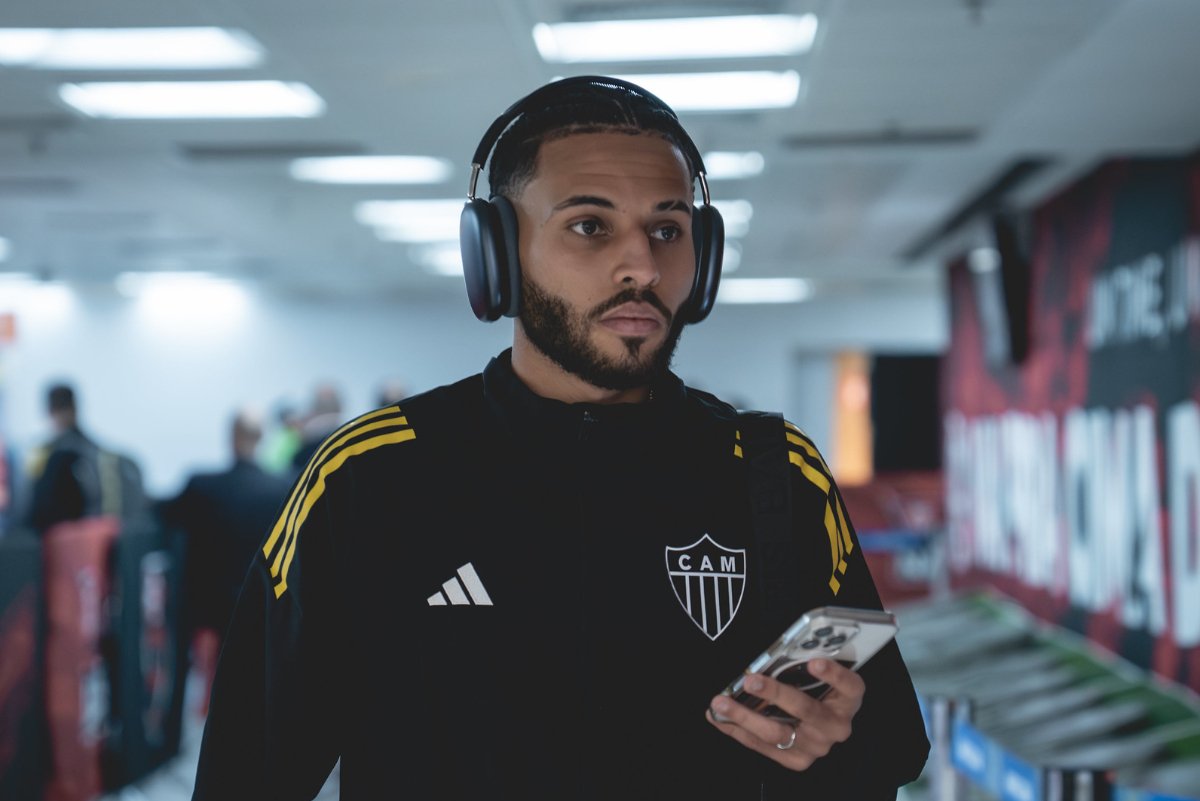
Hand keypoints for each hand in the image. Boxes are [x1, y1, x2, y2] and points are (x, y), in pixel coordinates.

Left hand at [706, 658, 864, 769]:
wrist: (823, 727)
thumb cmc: (818, 690)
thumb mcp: (820, 676)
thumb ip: (803, 664)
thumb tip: (773, 651)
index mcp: (848, 699)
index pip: (850, 686)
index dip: (834, 675)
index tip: (814, 662)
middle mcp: (836, 725)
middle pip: (806, 710)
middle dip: (775, 693)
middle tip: (751, 679)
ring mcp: (816, 746)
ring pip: (778, 733)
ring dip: (745, 716)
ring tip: (721, 702)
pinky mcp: (796, 760)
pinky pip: (762, 746)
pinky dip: (736, 730)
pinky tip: (718, 716)